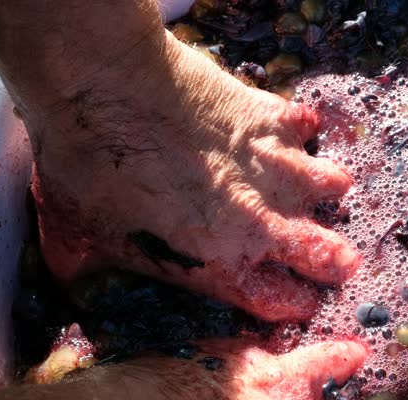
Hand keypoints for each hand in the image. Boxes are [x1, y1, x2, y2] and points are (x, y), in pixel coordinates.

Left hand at [0, 0, 359, 321]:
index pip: (285, 304)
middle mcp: (263, 225)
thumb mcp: (74, 241)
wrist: (103, 87)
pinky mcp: (276, 120)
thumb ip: (87, 273)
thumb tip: (71, 288)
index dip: (295, 304)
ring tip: (306, 185)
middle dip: (336, 263)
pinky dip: (299, 128)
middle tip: (332, 259)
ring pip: (335, 190)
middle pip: (331, 260)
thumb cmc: (85, 169)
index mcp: (222, 266)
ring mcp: (278, 170)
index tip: (297, 297)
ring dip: (324, 190)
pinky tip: (280, 129)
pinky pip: (308, 127)